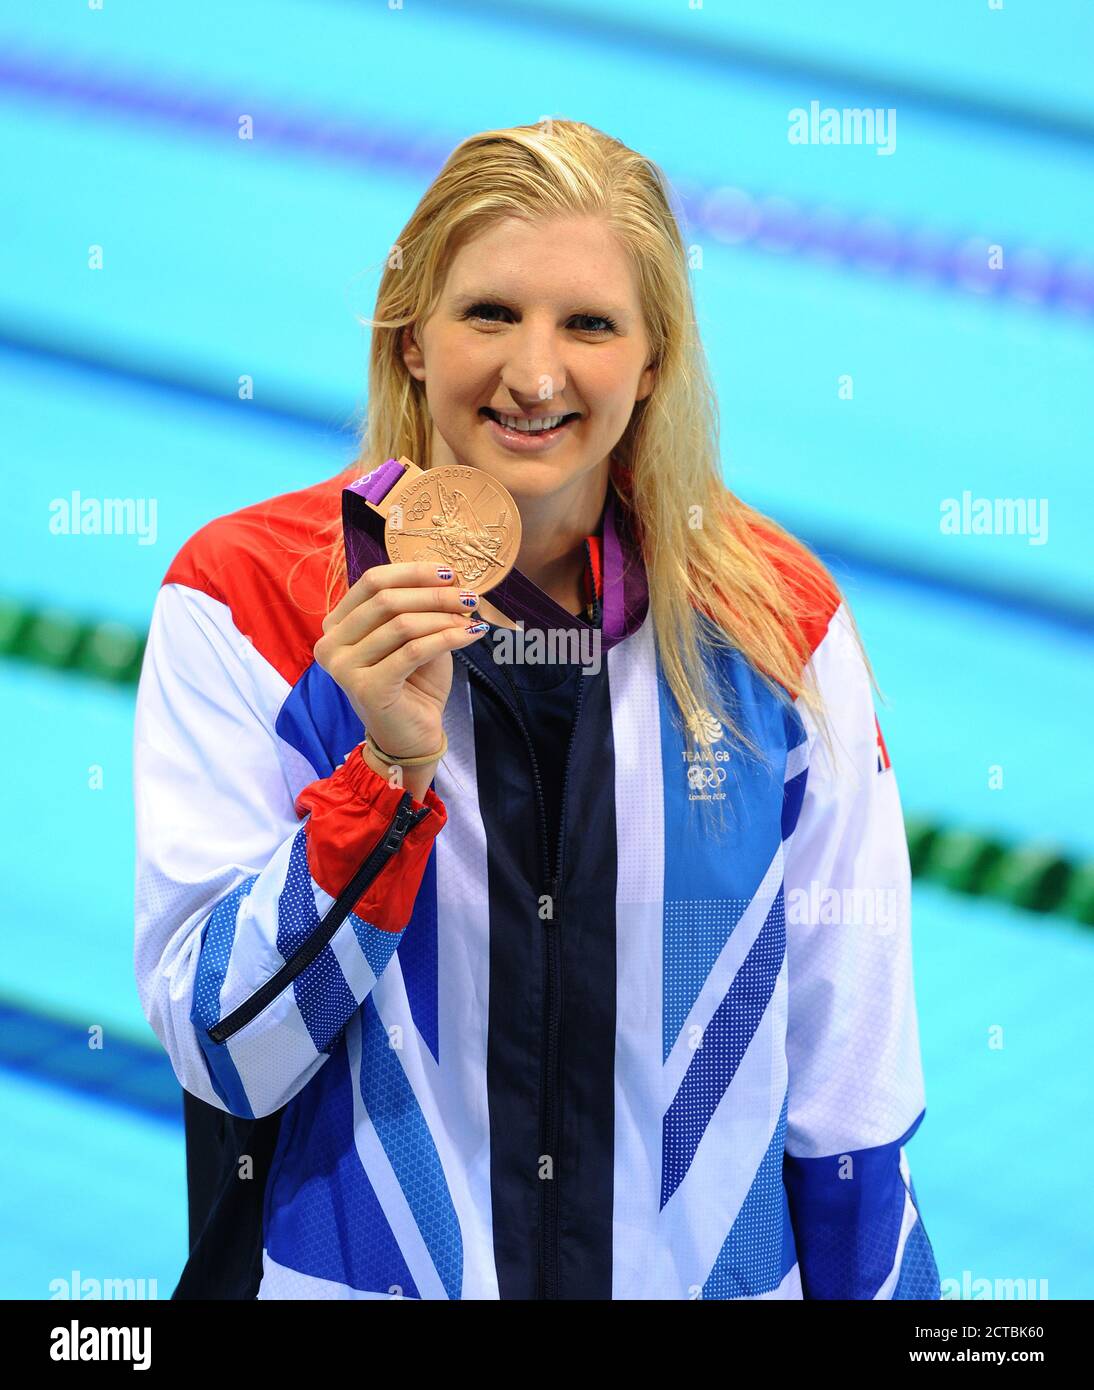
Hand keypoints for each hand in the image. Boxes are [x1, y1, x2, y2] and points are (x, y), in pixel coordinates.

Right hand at [313, 562, 485, 768]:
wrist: (412, 736)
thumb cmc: (413, 684)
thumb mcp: (414, 636)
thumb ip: (419, 607)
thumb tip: (448, 577)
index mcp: (337, 624)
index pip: (373, 581)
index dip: (413, 573)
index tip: (451, 573)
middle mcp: (331, 644)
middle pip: (387, 600)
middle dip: (435, 595)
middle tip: (470, 597)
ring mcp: (343, 668)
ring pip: (402, 624)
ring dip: (443, 617)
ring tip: (471, 619)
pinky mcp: (366, 688)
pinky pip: (412, 651)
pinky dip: (445, 638)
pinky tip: (470, 636)